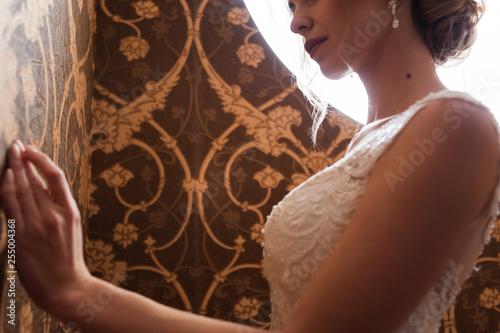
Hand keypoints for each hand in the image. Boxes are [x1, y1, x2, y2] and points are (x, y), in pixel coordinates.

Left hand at [1, 142, 91, 313]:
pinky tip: (6, 178)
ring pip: (22, 190)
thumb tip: (42, 189)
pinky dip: (8, 190)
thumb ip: (58, 208)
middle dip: (24, 160)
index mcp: (70, 211)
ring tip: (10, 155)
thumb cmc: (68, 259)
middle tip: (16, 145)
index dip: (42, 160)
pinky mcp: (22, 237)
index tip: (32, 150)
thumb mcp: (72, 229)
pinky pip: (12, 208)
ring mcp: (37, 225)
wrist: (67, 287)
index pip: (56, 177)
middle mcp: (54, 215)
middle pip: (36, 180)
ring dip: (14, 170)